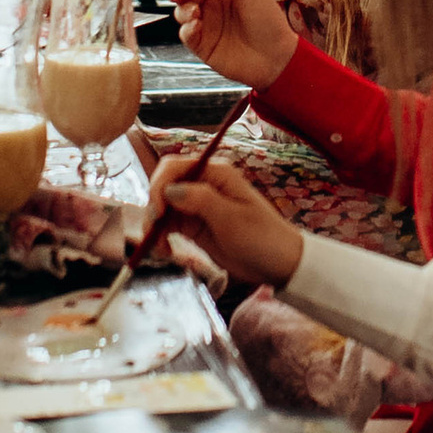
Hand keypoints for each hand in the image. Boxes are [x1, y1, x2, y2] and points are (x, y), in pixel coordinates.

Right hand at [151, 146, 303, 286]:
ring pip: (163, 207)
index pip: (175, 167)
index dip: (160, 186)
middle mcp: (204, 185)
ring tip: (160, 248)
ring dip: (154, 225)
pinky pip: (169, 225)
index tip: (158, 212)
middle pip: (164, 185)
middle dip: (154, 207)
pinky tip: (164, 250)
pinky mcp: (194, 226)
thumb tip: (170, 190)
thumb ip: (201, 200)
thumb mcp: (232, 219)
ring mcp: (198, 206)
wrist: (279, 264)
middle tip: (154, 232)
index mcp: (216, 174)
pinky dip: (161, 236)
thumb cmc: (262, 238)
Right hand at [156, 0, 297, 90]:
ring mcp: (206, 24)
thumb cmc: (268, 21)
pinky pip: (186, 33)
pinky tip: (196, 26)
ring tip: (195, 12)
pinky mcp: (202, 44)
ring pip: (182, 10)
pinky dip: (187, 28)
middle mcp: (213, 4)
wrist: (275, 58)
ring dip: (183, 8)